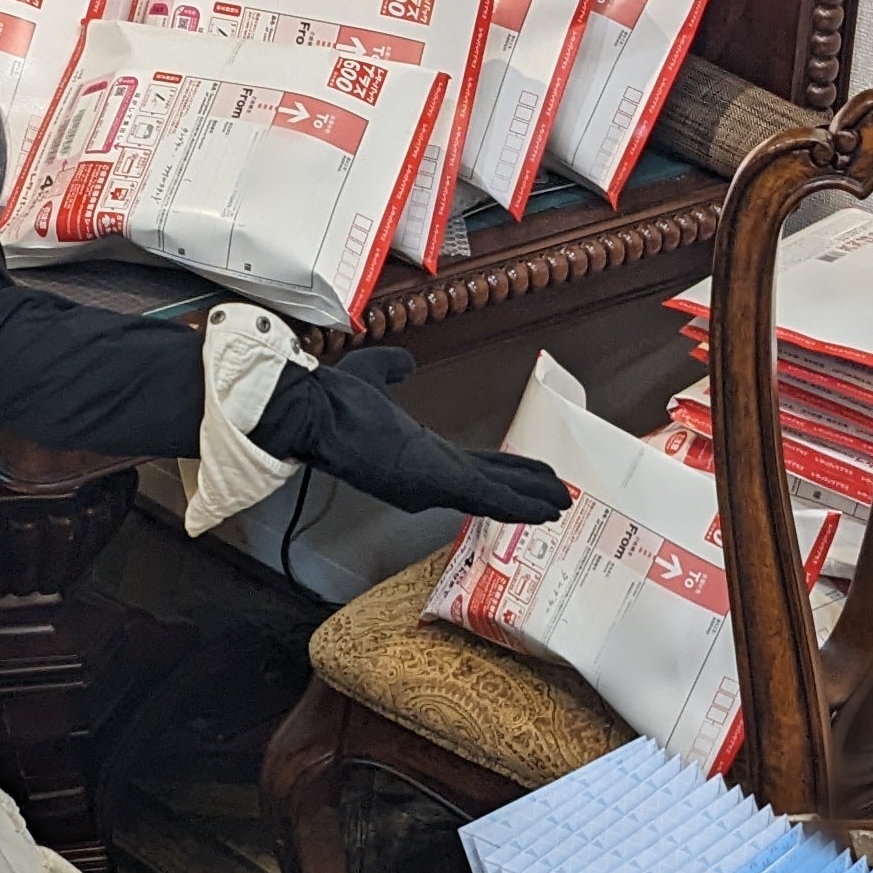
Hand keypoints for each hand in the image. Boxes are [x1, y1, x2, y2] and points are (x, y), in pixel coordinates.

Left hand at [254, 343, 571, 524]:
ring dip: (529, 502)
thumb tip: (404, 363)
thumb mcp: (369, 376)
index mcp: (417, 454)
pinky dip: (516, 503)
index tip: (526, 478)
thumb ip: (390, 368)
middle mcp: (428, 476)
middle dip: (524, 492)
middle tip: (556, 499)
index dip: (502, 473)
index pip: (470, 467)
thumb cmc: (330, 401)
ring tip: (561, 506)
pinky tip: (544, 509)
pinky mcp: (434, 482)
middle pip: (489, 484)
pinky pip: (485, 496)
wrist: (311, 412)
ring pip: (493, 495)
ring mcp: (432, 483)